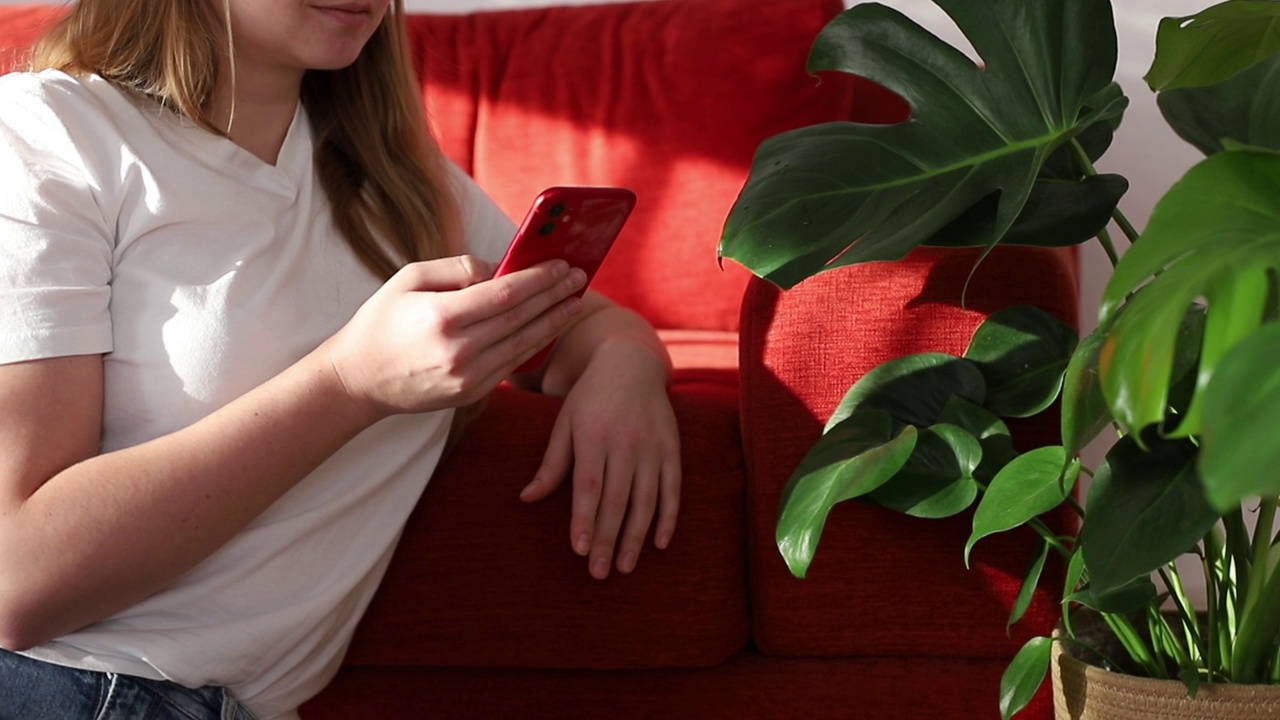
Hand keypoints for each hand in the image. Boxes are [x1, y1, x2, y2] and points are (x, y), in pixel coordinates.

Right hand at [323, 255, 586, 417]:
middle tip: (579, 278)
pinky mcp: (471, 394)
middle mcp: (458, 351)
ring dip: (554, 321)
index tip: (562, 264)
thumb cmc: (382, 321)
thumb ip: (457, 268)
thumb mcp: (409, 279)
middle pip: (521, 318)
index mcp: (442, 317)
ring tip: (575, 302)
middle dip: (555, 295)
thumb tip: (500, 268)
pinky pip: (513, 365)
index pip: (505, 293)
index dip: (539, 278)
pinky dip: (536, 345)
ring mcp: (467, 377)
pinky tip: (551, 328)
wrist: (359, 379)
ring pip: (524, 344)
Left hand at [520, 341, 680, 578]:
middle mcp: (625, 442)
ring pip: (646, 499)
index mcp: (593, 435)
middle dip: (608, 539)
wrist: (631, 364)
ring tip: (625, 567)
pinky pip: (673, 489)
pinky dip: (669, 517)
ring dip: (636, 536)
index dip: (585, 520)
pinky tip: (660, 543)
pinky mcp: (673, 449)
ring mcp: (652, 446)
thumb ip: (551, 464)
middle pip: (617, 499)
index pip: (588, 486)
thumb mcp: (564, 423)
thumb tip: (526, 499)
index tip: (580, 550)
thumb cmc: (589, 399)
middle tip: (600, 572)